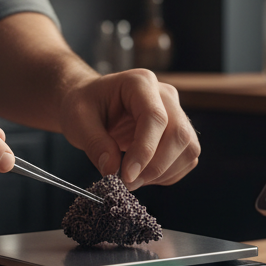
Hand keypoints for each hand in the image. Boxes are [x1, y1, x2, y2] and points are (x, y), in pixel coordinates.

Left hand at [58, 69, 199, 189]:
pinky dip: (167, 174)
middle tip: (128, 182)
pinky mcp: (179, 132)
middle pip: (179, 134)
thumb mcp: (77, 120)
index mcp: (140, 82)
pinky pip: (186, 158)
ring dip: (163, 172)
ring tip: (133, 179)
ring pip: (188, 148)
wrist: (92, 103)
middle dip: (156, 166)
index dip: (145, 150)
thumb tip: (112, 170)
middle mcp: (165, 95)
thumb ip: (94, 143)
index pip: (155, 117)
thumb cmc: (85, 105)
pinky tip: (143, 174)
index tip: (127, 176)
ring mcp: (176, 113)